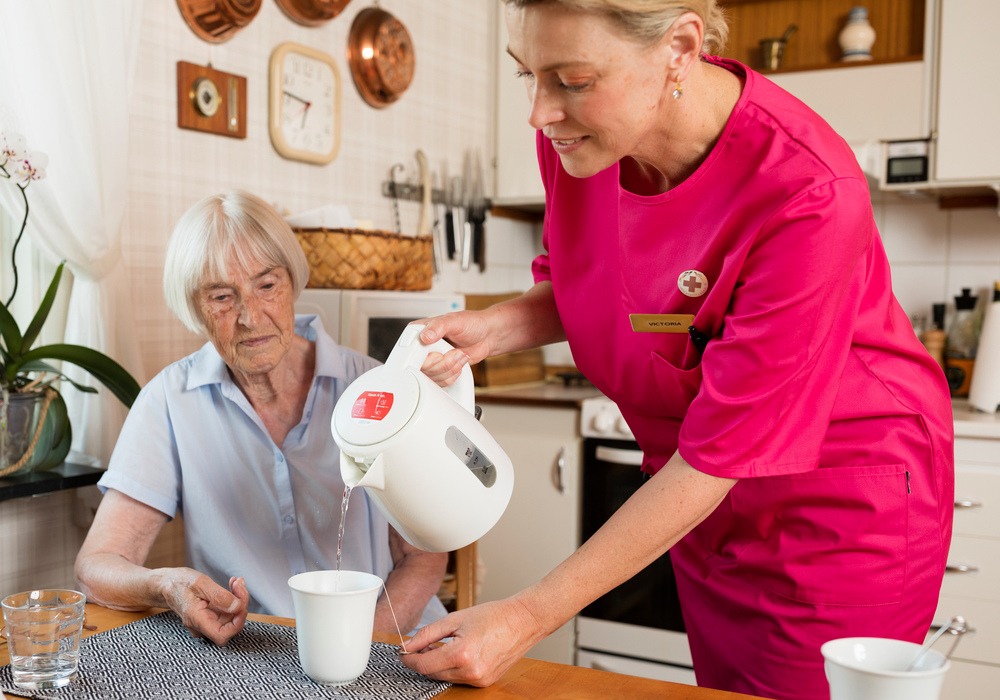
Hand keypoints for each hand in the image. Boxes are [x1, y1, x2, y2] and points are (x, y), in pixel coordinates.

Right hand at [158, 569, 249, 644]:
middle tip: (238, 584)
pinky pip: (227, 612)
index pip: (222, 636)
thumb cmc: (179, 583)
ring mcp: (206, 622)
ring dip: (238, 599)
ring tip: (236, 582)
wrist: (167, 584)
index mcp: (196, 620)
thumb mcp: (200, 583)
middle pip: (230, 625)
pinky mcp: (210, 616)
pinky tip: (232, 586)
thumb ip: (219, 596)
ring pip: (231, 617)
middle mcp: (202, 625)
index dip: (237, 623)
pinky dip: (233, 599)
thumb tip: (237, 607)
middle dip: (240, 604)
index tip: (241, 603)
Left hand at [399, 598, 541, 686]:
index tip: (402, 652)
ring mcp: (479, 680)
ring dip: (437, 665)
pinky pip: (459, 678)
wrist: (523, 621)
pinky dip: (452, 668)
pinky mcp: (485, 682)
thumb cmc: (493, 615)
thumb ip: (428, 634)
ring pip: (445, 678)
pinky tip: (456, 652)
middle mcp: (470, 672)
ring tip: (440, 646)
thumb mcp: (455, 619)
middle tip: (419, 646)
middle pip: (433, 674)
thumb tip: (408, 645)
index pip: (424, 665)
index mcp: (461, 654)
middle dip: (422, 661)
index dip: (409, 659)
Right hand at [417, 311, 494, 386]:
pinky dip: (453, 374)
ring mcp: (430, 360)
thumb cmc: (471, 323)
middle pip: (422, 368)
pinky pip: (440, 382)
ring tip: (459, 354)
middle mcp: (422, 347)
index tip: (439, 354)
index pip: (410, 352)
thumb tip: (425, 336)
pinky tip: (458, 362)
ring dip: (451, 368)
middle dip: (443, 363)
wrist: (486, 335)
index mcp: (419, 331)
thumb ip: (438, 327)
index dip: (426, 357)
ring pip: (432, 377)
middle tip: (455, 352)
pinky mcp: (439, 370)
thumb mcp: (454, 321)